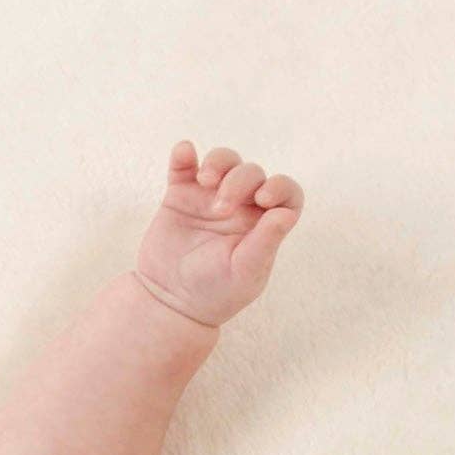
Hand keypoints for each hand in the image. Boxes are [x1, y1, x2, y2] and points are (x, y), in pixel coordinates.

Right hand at [132, 140, 303, 328]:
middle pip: (251, 173)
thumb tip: (285, 213)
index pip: (285, 193)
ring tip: (204, 180)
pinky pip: (184, 166)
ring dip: (217, 162)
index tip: (264, 198)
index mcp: (263, 223)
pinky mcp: (180, 195)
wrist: (169, 302)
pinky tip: (184, 152)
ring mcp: (209, 197)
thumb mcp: (244, 272)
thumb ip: (266, 242)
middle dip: (239, 182)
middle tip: (221, 209)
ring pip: (222, 162)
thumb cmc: (214, 292)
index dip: (280, 187)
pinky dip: (183, 155)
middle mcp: (241, 204)